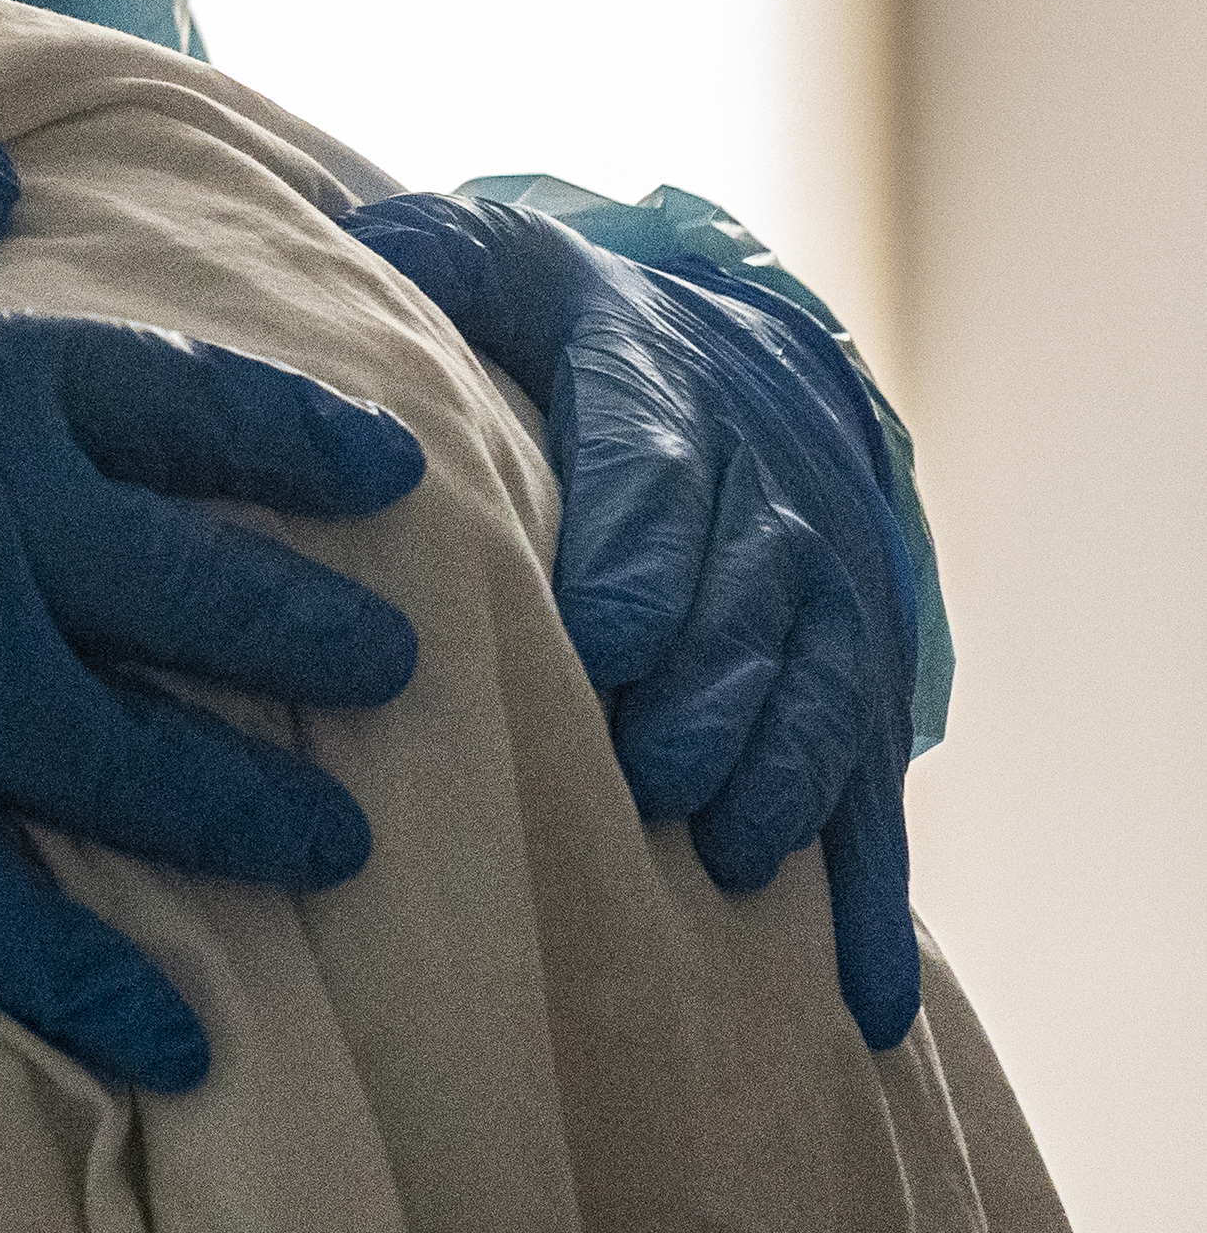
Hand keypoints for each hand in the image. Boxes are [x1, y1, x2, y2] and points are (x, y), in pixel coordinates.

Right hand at [0, 137, 425, 1091]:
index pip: (178, 405)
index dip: (297, 437)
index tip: (388, 472)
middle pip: (204, 594)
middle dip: (318, 634)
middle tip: (396, 667)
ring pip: (151, 765)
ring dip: (257, 807)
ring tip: (336, 839)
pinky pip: (16, 918)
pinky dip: (104, 989)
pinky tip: (184, 1040)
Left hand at [341, 192, 916, 1045]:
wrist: (741, 360)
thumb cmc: (577, 330)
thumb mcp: (513, 266)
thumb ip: (444, 258)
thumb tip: (366, 245)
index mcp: (669, 401)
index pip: (658, 472)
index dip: (642, 553)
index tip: (606, 634)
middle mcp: (766, 501)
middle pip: (745, 599)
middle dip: (704, 689)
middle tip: (647, 769)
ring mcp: (825, 600)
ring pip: (820, 690)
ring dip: (779, 773)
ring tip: (723, 850)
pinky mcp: (855, 684)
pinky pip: (873, 792)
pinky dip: (872, 896)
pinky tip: (859, 993)